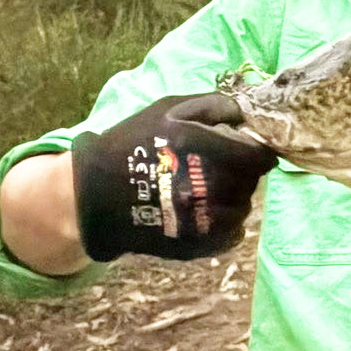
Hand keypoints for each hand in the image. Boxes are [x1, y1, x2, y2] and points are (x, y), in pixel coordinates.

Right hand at [71, 93, 276, 261]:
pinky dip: (227, 221)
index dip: (259, 151)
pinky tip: (207, 209)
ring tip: (210, 186)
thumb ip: (214, 105)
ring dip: (235, 195)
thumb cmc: (132, 143)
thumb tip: (248, 115)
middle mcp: (206, 187)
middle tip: (224, 165)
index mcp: (201, 148)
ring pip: (243, 207)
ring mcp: (202, 220)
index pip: (257, 157)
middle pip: (252, 182)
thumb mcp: (169, 108)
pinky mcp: (196, 245)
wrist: (92, 195)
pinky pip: (232, 233)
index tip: (251, 148)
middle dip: (243, 171)